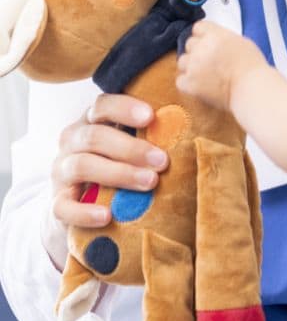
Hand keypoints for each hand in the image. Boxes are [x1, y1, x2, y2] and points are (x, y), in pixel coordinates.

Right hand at [46, 94, 168, 267]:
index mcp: (92, 120)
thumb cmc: (120, 162)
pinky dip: (84, 212)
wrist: (85, 202)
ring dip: (119, 174)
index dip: (125, 108)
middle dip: (132, 148)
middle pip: (95, 137)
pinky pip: (63, 207)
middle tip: (163, 161)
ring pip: (83, 166)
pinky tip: (107, 216)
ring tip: (150, 182)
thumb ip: (151, 132)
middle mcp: (73, 141)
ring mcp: (61, 171)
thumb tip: (196, 125)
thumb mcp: (131, 143)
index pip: (102, 105)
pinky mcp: (56, 202)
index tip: (151, 116)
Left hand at [176, 20, 265, 109]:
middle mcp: (202, 47)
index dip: (203, 35)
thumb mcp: (241, 42)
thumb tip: (217, 42)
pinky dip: (188, 83)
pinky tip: (201, 85)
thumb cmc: (251, 67)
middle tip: (209, 60)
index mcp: (215, 34)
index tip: (206, 42)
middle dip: (197, 51)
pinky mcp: (189, 83)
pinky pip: (180, 80)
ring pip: (182, 61)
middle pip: (189, 43)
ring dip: (191, 66)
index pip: (198, 27)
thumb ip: (224, 38)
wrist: (250, 87)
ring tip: (205, 74)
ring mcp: (194, 65)